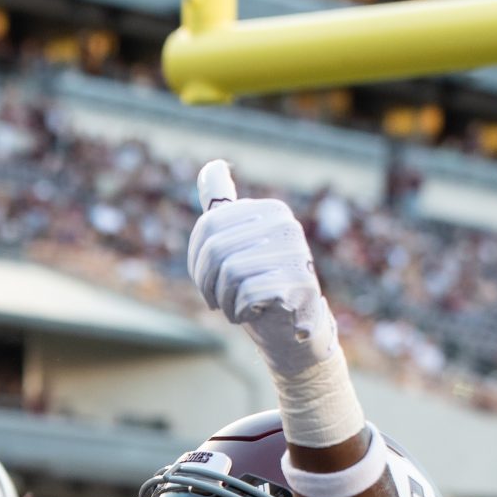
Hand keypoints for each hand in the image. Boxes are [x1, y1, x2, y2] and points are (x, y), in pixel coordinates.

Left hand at [186, 159, 338, 378]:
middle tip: (216, 300)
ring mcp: (297, 253)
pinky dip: (239, 311)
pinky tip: (253, 314)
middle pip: (216, 249)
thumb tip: (213, 166)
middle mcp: (287, 225)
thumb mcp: (238, 243)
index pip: (209, 225)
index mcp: (270, 210)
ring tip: (236, 307)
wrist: (292, 330)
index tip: (207, 279)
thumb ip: (224, 206)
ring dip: (223, 300)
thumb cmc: (259, 286)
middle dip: (207, 283)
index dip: (196, 260)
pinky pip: (247, 294)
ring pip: (230, 273)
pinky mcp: (300, 283)